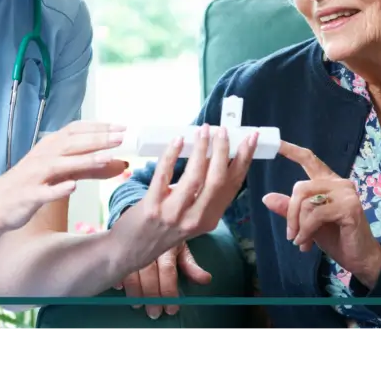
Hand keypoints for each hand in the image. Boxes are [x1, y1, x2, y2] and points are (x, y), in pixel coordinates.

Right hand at [0, 121, 128, 231]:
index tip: (121, 126)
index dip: (98, 127)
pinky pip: (44, 192)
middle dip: (97, 139)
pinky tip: (72, 187)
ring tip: (106, 157)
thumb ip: (87, 167)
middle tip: (121, 137)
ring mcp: (34, 176)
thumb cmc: (30, 184)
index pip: (75, 130)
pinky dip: (57, 189)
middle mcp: (42, 157)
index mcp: (49, 147)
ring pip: (60, 165)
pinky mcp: (28, 196)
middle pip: (71, 144)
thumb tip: (118, 162)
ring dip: (84, 160)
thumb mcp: (59, 172)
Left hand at [111, 123, 258, 279]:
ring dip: (201, 149)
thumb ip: (204, 195)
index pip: (233, 186)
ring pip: (195, 177)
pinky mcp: (151, 208)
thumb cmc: (162, 230)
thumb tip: (216, 157)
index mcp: (209, 219)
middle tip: (223, 130)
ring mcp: (173, 214)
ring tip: (204, 130)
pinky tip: (178, 140)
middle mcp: (195, 219)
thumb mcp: (191, 218)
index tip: (250, 139)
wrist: (129, 250)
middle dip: (224, 151)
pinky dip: (172, 155)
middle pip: (218, 180)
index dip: (244, 160)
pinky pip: (164, 175)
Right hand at [115, 242, 211, 319]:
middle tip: (154, 313)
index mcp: (166, 247)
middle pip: (149, 274)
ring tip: (137, 305)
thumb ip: (191, 265)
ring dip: (134, 291)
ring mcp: (133, 247)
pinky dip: (118, 277)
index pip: (168, 271)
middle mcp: (149, 247)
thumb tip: (206, 280)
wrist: (148, 214)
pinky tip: (119, 287)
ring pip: (132, 271)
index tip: (171, 309)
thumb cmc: (165, 235)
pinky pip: (117, 263)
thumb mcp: (180, 247)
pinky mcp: (119, 247)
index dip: (169, 291)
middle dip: (152, 297)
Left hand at [262, 142, 380, 288]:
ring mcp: (346, 193)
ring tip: (301, 242)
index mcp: (328, 182)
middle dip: (290, 213)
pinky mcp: (349, 207)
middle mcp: (339, 183)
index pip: (309, 160)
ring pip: (306, 202)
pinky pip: (316, 215)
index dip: (291, 150)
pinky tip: (306, 243)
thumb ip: (289, 209)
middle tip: (290, 235)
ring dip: (299, 226)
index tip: (274, 142)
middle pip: (300, 188)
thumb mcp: (306, 223)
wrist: (359, 258)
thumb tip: (266, 197)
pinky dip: (306, 231)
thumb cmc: (336, 238)